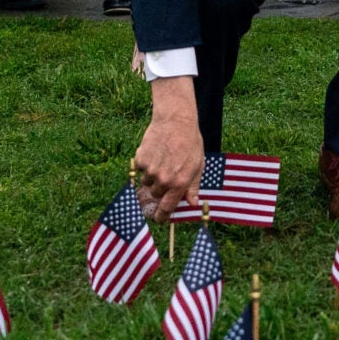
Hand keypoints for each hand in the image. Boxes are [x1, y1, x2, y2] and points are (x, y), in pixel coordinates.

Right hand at [132, 78, 204, 221]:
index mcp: (179, 184)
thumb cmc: (190, 143)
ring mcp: (150, 170)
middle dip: (160, 188)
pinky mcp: (141, 159)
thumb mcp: (198, 165)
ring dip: (151, 176)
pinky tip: (155, 152)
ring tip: (162, 159)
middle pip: (155, 194)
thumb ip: (193, 187)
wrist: (176, 121)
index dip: (161, 216)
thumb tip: (192, 204)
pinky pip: (140, 169)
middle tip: (166, 173)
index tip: (159, 218)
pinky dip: (145, 163)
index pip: (166, 208)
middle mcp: (163, 180)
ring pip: (146, 182)